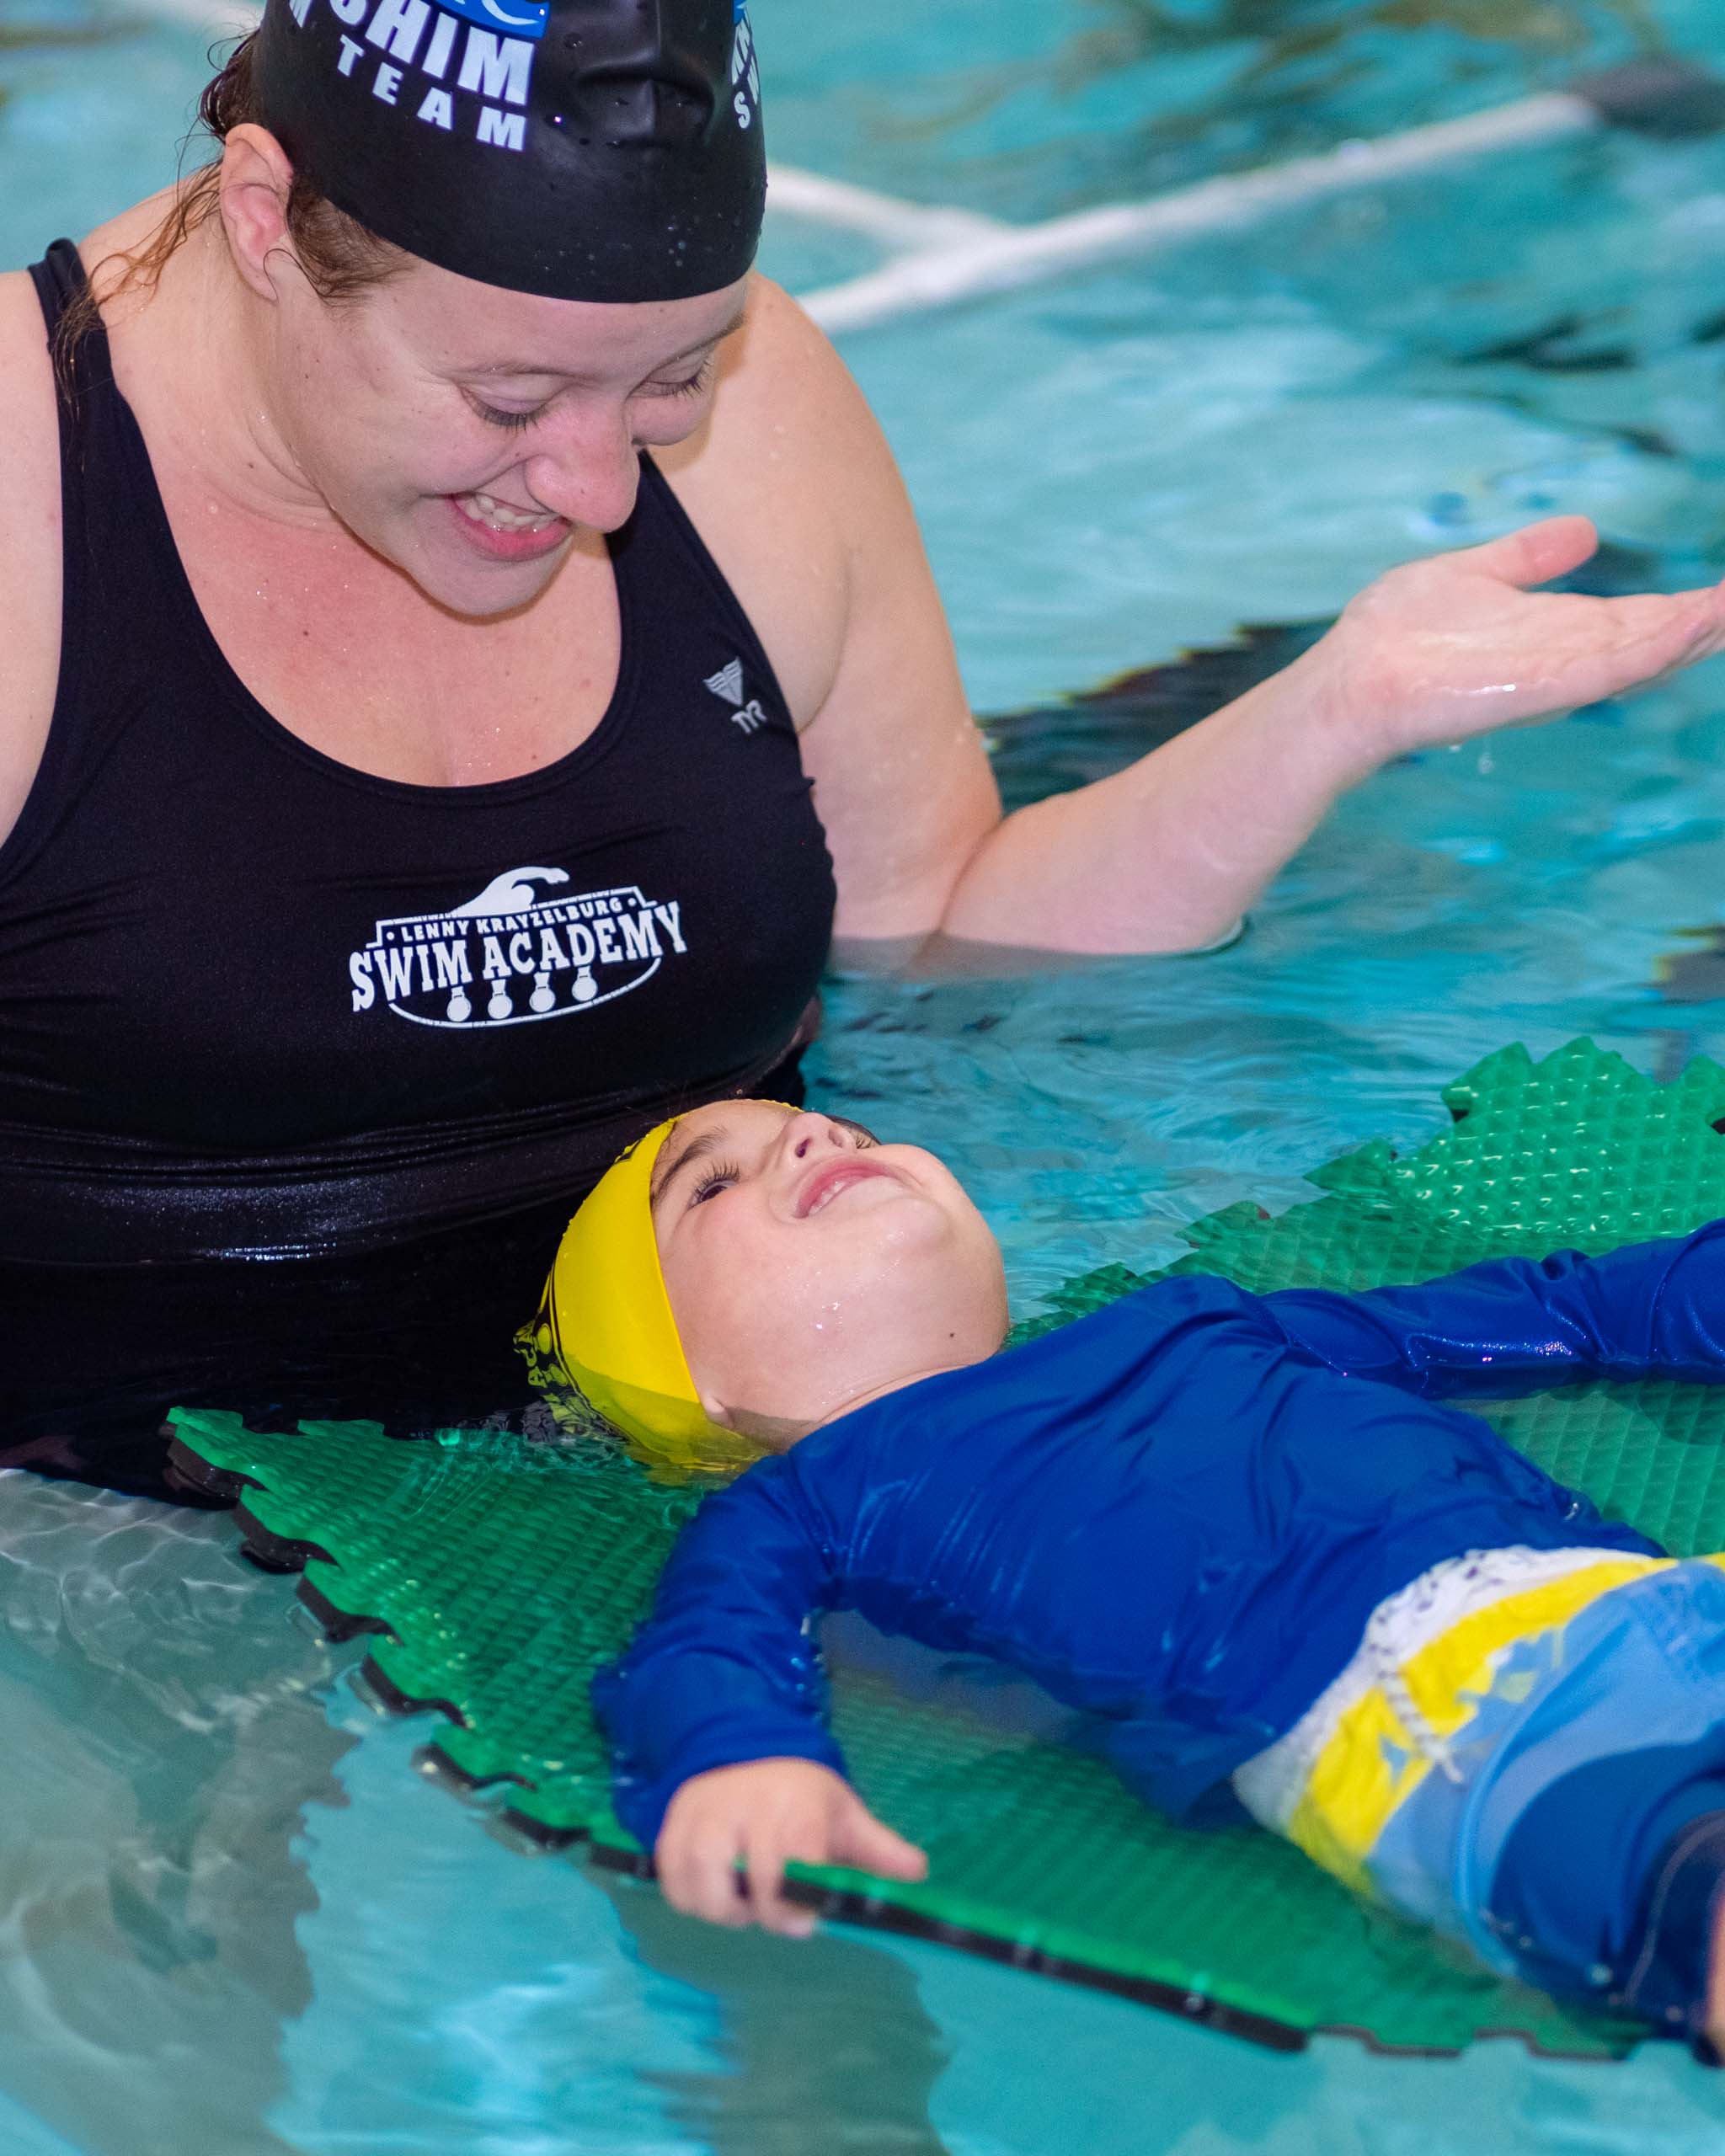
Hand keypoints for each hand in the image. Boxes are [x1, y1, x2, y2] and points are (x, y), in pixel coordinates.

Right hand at [655, 1758, 927, 1937]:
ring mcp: (706, 1810)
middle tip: (778, 1919)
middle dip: (766, 1911)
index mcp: (796, 1802)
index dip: (799, 1899)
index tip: (808, 1922)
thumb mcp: (844, 1814)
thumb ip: (878, 1849)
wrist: (745, 1749)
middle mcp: (748, 1803)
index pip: (796, 1857)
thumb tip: (919, 1872)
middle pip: (751, 1873)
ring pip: (702, 1875)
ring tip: (742, 1909)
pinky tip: (711, 1899)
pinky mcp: (675, 1820)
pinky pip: (670, 1872)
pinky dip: (686, 1897)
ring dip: (721, 1909)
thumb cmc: (802, 1796)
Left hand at [1306, 516, 1724, 769]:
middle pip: (1664, 636)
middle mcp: (1571, 656)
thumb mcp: (1474, 574)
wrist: (1352, 678)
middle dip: (1713, 620)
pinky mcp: (1543, 687)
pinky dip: (1663, 644)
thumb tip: (1586, 530)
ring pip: (1654, 650)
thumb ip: (1529, 556)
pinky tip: (1701, 620)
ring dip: (1703, 628)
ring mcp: (1561, 675)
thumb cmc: (1396, 635)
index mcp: (1560, 631)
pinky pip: (1616, 666)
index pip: (1646, 618)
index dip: (1695, 606)